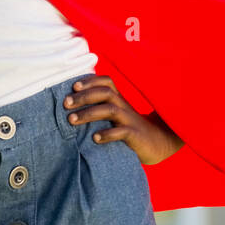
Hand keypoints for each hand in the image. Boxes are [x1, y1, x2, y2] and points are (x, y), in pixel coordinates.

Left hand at [63, 75, 184, 166]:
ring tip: (72, 120)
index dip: (90, 81)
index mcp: (119, 99)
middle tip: (66, 103)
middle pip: (105, 93)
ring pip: (110, 110)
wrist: (158, 143)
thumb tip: (72, 109)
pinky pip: (122, 132)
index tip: (73, 87)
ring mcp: (130, 120)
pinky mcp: (135, 135)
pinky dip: (107, 134)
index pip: (106, 81)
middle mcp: (124, 106)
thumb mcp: (116, 116)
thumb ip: (100, 109)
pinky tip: (95, 138)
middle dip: (84, 96)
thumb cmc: (129, 129)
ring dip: (89, 113)